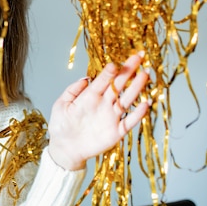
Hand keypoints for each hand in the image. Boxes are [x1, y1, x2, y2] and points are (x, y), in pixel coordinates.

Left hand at [47, 52, 149, 170]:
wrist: (65, 149)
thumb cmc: (61, 126)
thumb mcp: (61, 105)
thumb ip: (71, 91)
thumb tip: (85, 79)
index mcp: (90, 96)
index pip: (102, 80)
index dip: (109, 72)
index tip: (115, 64)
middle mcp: (103, 104)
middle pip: (119, 85)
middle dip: (129, 70)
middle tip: (139, 56)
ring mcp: (111, 117)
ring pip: (127, 99)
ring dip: (136, 88)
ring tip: (145, 74)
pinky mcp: (116, 132)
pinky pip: (129, 121)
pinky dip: (138, 114)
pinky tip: (145, 103)